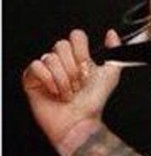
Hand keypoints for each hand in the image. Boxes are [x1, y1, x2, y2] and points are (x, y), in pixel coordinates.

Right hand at [22, 29, 122, 148]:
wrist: (81, 122)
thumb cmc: (94, 102)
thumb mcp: (111, 74)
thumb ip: (114, 51)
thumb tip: (111, 34)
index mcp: (78, 57)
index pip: (76, 36)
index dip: (81, 50)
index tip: (86, 66)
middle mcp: (62, 62)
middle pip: (61, 45)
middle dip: (72, 67)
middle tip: (77, 83)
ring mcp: (47, 70)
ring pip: (50, 57)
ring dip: (63, 79)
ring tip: (68, 91)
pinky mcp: (32, 80)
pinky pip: (36, 66)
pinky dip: (48, 80)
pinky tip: (55, 92)